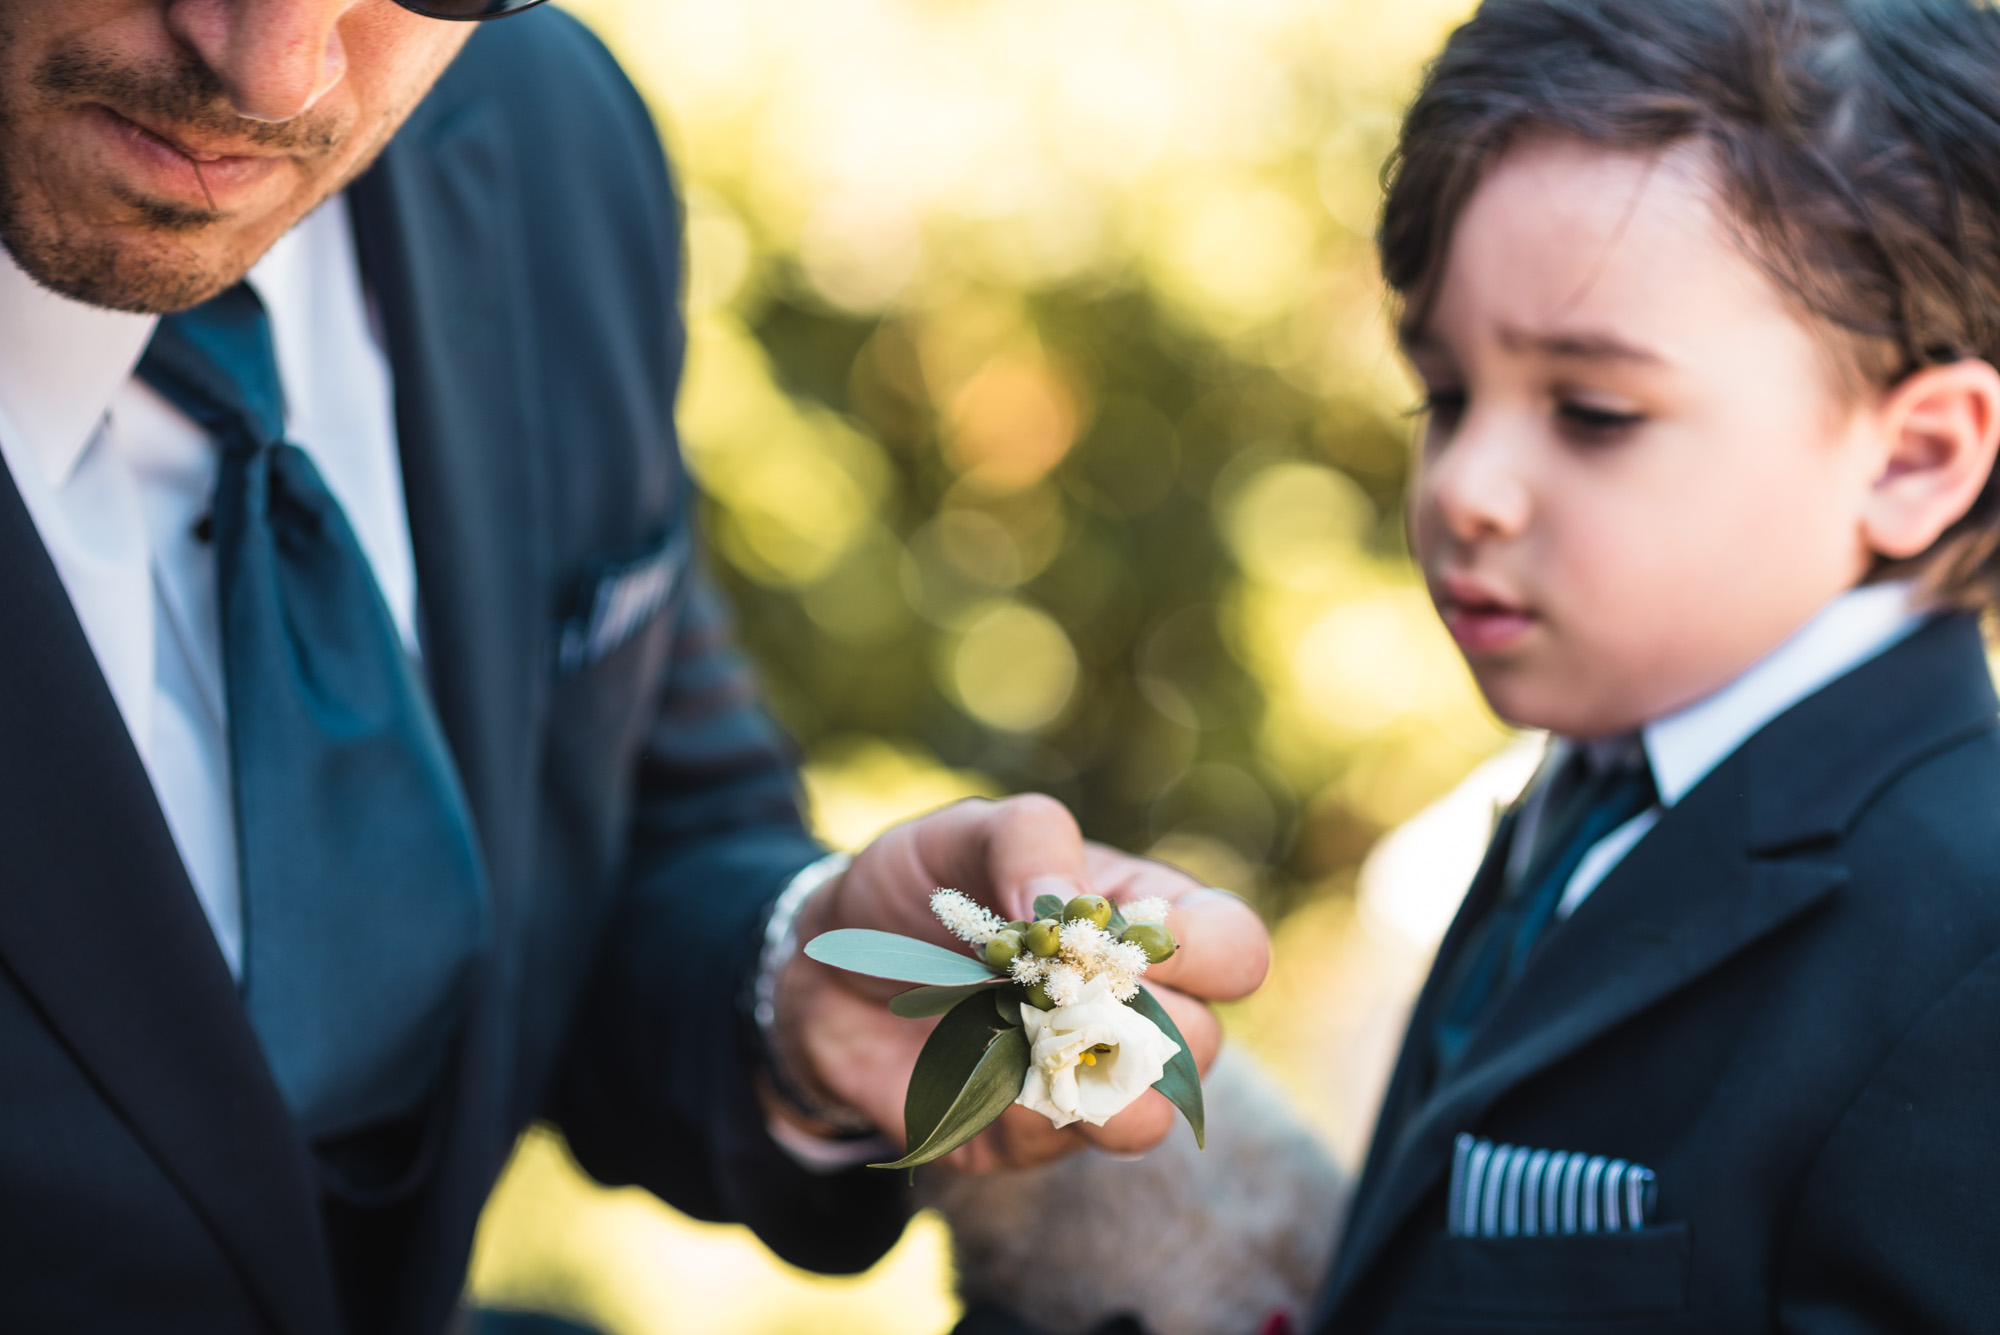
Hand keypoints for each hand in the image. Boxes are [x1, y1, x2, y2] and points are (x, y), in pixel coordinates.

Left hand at [770, 795, 1270, 1171]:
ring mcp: (1085, 1077)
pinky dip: (1020, 1105)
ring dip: (1097, 1083)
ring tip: (1030, 1036)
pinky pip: (1054, 1140)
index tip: (1134, 940)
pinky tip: (974, 1064)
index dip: (1208, 950)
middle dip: (1140, 1019)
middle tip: (1059, 988)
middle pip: (1204, 1040)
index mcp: (1141, 923)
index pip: (1234, 948)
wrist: (821, 968)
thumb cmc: (916, 886)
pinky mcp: (1027, 1133)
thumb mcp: (961, 832)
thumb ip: (1028, 841)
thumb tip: (1068, 907)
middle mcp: (1133, 1007)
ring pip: (1149, 1114)